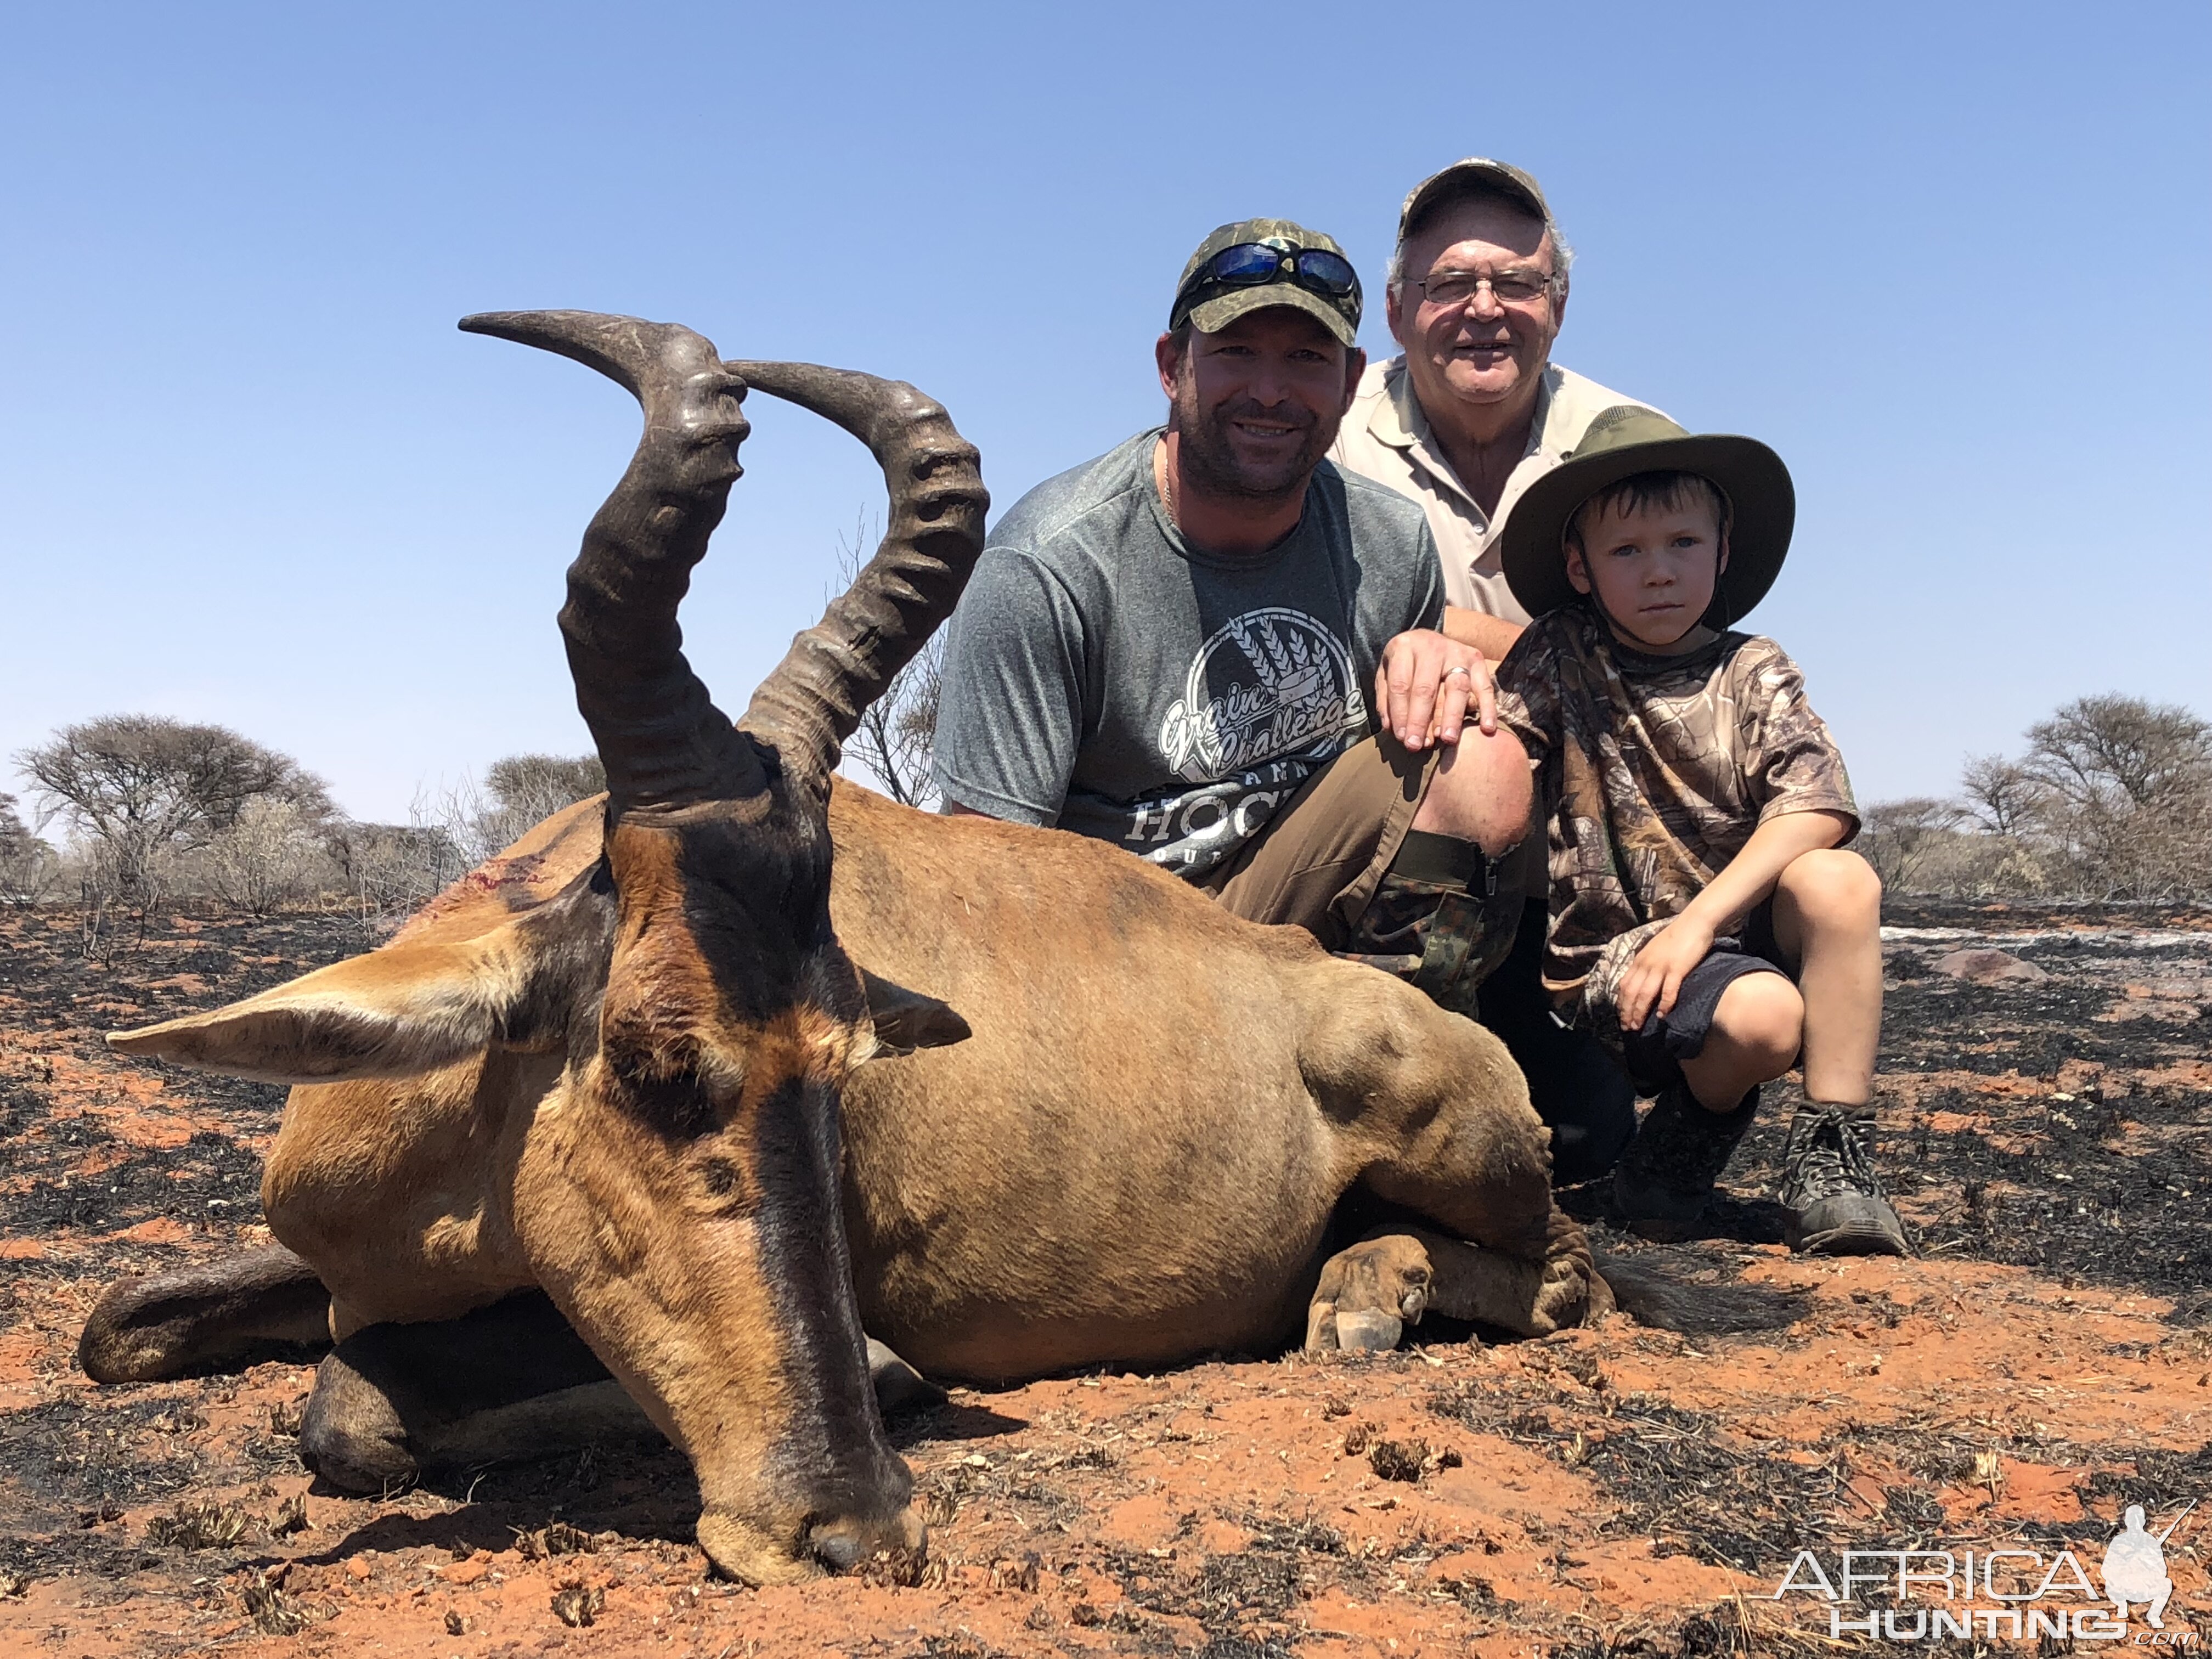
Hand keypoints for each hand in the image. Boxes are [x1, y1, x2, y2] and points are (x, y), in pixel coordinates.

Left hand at [1373, 629, 1495, 751]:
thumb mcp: (1387, 672)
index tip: (1402, 737)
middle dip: (1422, 720)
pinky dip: (1488, 707)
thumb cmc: (1405, 662)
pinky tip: (1486, 728)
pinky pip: (1485, 686)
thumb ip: (1386, 699)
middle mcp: (1432, 647)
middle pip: (1427, 688)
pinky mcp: (1477, 660)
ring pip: (1457, 687)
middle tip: (1419, 745)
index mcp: (1404, 647)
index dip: (1401, 713)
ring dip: (1452, 716)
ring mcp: (1457, 652)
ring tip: (1448, 739)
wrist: (1426, 639)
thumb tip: (1392, 728)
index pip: (1401, 684)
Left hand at [1616, 915, 1716, 1032]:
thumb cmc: (1676, 937)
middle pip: (1631, 992)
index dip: (1621, 1003)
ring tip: (1638, 1026)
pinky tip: (1662, 1016)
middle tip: (1628, 1027)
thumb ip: (1646, 964)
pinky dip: (1664, 1004)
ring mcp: (1661, 966)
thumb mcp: (1654, 950)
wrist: (1694, 923)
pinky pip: (1668, 990)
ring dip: (1640, 1012)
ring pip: (1645, 994)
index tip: (1621, 1017)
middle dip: (1627, 1012)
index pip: (1624, 985)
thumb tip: (1642, 981)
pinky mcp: (1677, 969)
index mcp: (1640, 960)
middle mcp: (1646, 964)